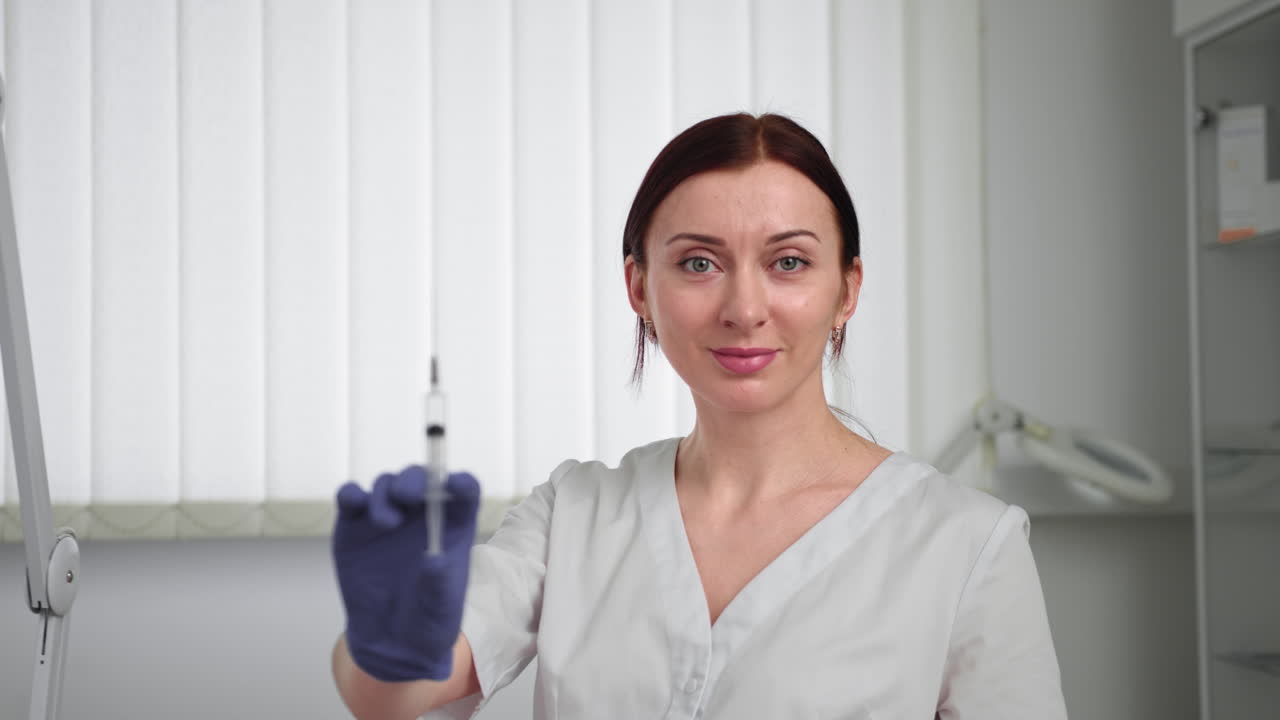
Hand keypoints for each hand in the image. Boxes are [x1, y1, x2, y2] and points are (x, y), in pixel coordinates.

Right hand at [332, 466, 480, 681]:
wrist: (391, 641)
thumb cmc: (428, 620)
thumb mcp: (440, 608)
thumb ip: (439, 584)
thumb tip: (434, 559)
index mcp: (454, 527)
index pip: (464, 492)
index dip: (462, 483)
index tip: (456, 485)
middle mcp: (422, 515)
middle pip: (422, 479)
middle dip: (415, 480)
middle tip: (408, 495)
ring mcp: (388, 517)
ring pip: (387, 485)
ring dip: (385, 493)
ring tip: (387, 522)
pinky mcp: (355, 526)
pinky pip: (351, 499)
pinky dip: (351, 494)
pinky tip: (353, 502)